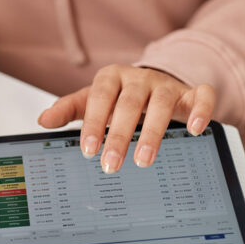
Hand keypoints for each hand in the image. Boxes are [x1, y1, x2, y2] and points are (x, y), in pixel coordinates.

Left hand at [38, 65, 215, 173]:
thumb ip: (69, 110)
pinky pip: (201, 95)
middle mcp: (139, 78)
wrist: (153, 84)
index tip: (88, 150)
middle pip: (128, 104)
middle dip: (119, 136)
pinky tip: (194, 130)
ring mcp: (166, 85)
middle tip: (110, 164)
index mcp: (111, 78)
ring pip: (162, 103)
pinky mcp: (190, 93)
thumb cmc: (118, 98)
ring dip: (153, 133)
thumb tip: (43, 121)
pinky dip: (201, 110)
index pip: (99, 98)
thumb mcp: (91, 101)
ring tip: (143, 161)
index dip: (94, 123)